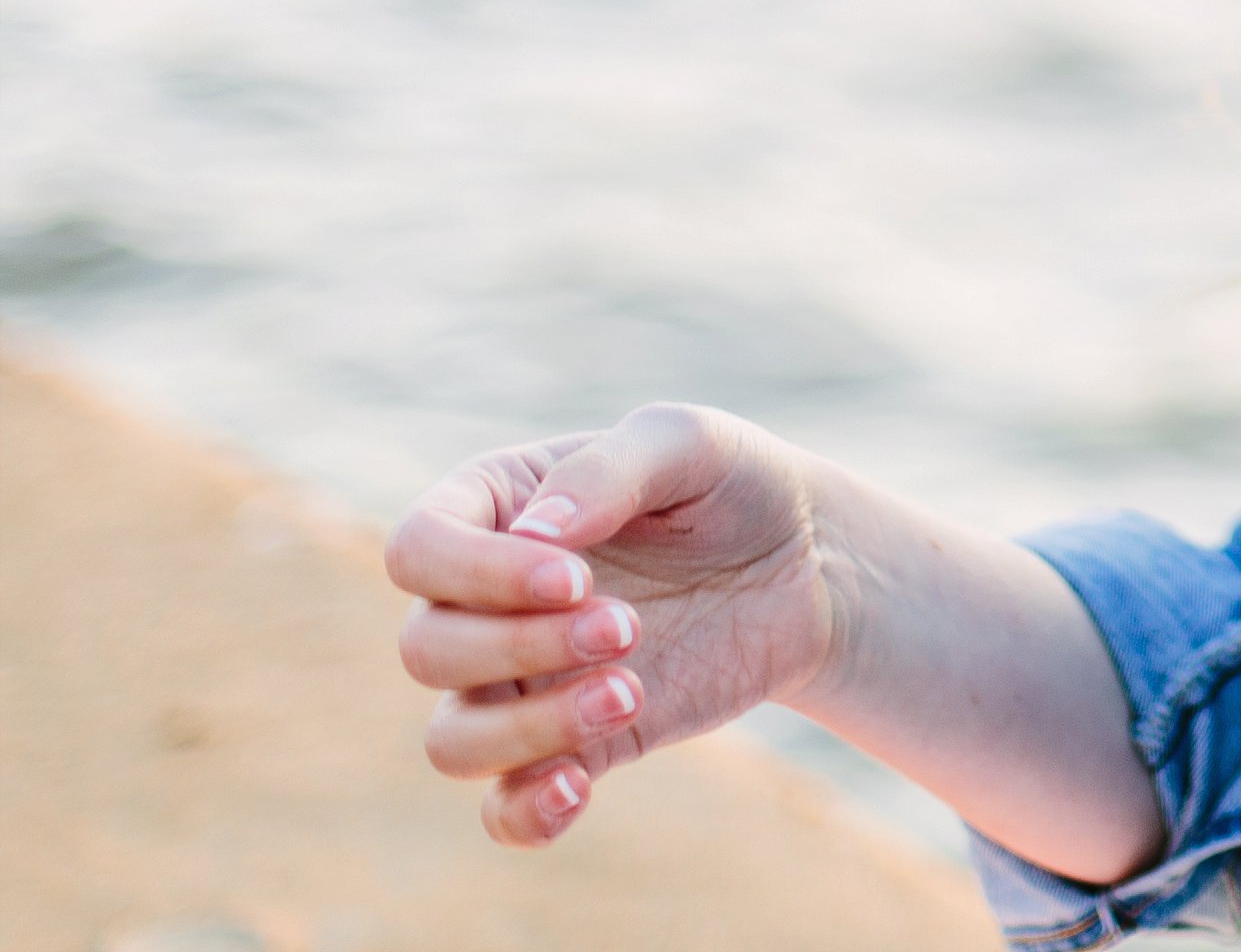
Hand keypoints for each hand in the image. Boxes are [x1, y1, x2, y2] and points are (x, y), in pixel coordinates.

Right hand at [386, 404, 836, 845]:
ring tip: (630, 693)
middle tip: (630, 627)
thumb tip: (536, 532)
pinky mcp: (577, 742)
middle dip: (522, 647)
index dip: (478, 574)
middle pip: (427, 649)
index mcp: (495, 509)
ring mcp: (524, 680)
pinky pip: (503, 807)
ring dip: (529, 730)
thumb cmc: (735, 485)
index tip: (575, 578)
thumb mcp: (690, 443)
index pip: (418, 550)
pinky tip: (578, 788)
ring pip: (453, 739)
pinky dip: (522, 812)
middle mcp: (486, 602)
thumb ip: (610, 468)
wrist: (807, 565)